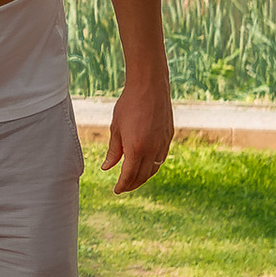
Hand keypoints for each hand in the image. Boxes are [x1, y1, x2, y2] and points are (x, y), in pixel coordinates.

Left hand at [100, 78, 175, 197]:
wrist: (149, 86)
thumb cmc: (129, 105)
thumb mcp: (116, 128)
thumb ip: (113, 151)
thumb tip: (106, 168)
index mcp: (136, 148)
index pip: (129, 175)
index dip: (122, 185)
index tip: (116, 190)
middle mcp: (152, 149)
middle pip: (143, 176)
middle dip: (132, 184)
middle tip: (123, 188)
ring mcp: (163, 144)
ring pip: (154, 169)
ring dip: (143, 177)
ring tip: (133, 179)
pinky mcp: (169, 137)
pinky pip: (161, 158)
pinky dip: (152, 166)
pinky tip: (145, 165)